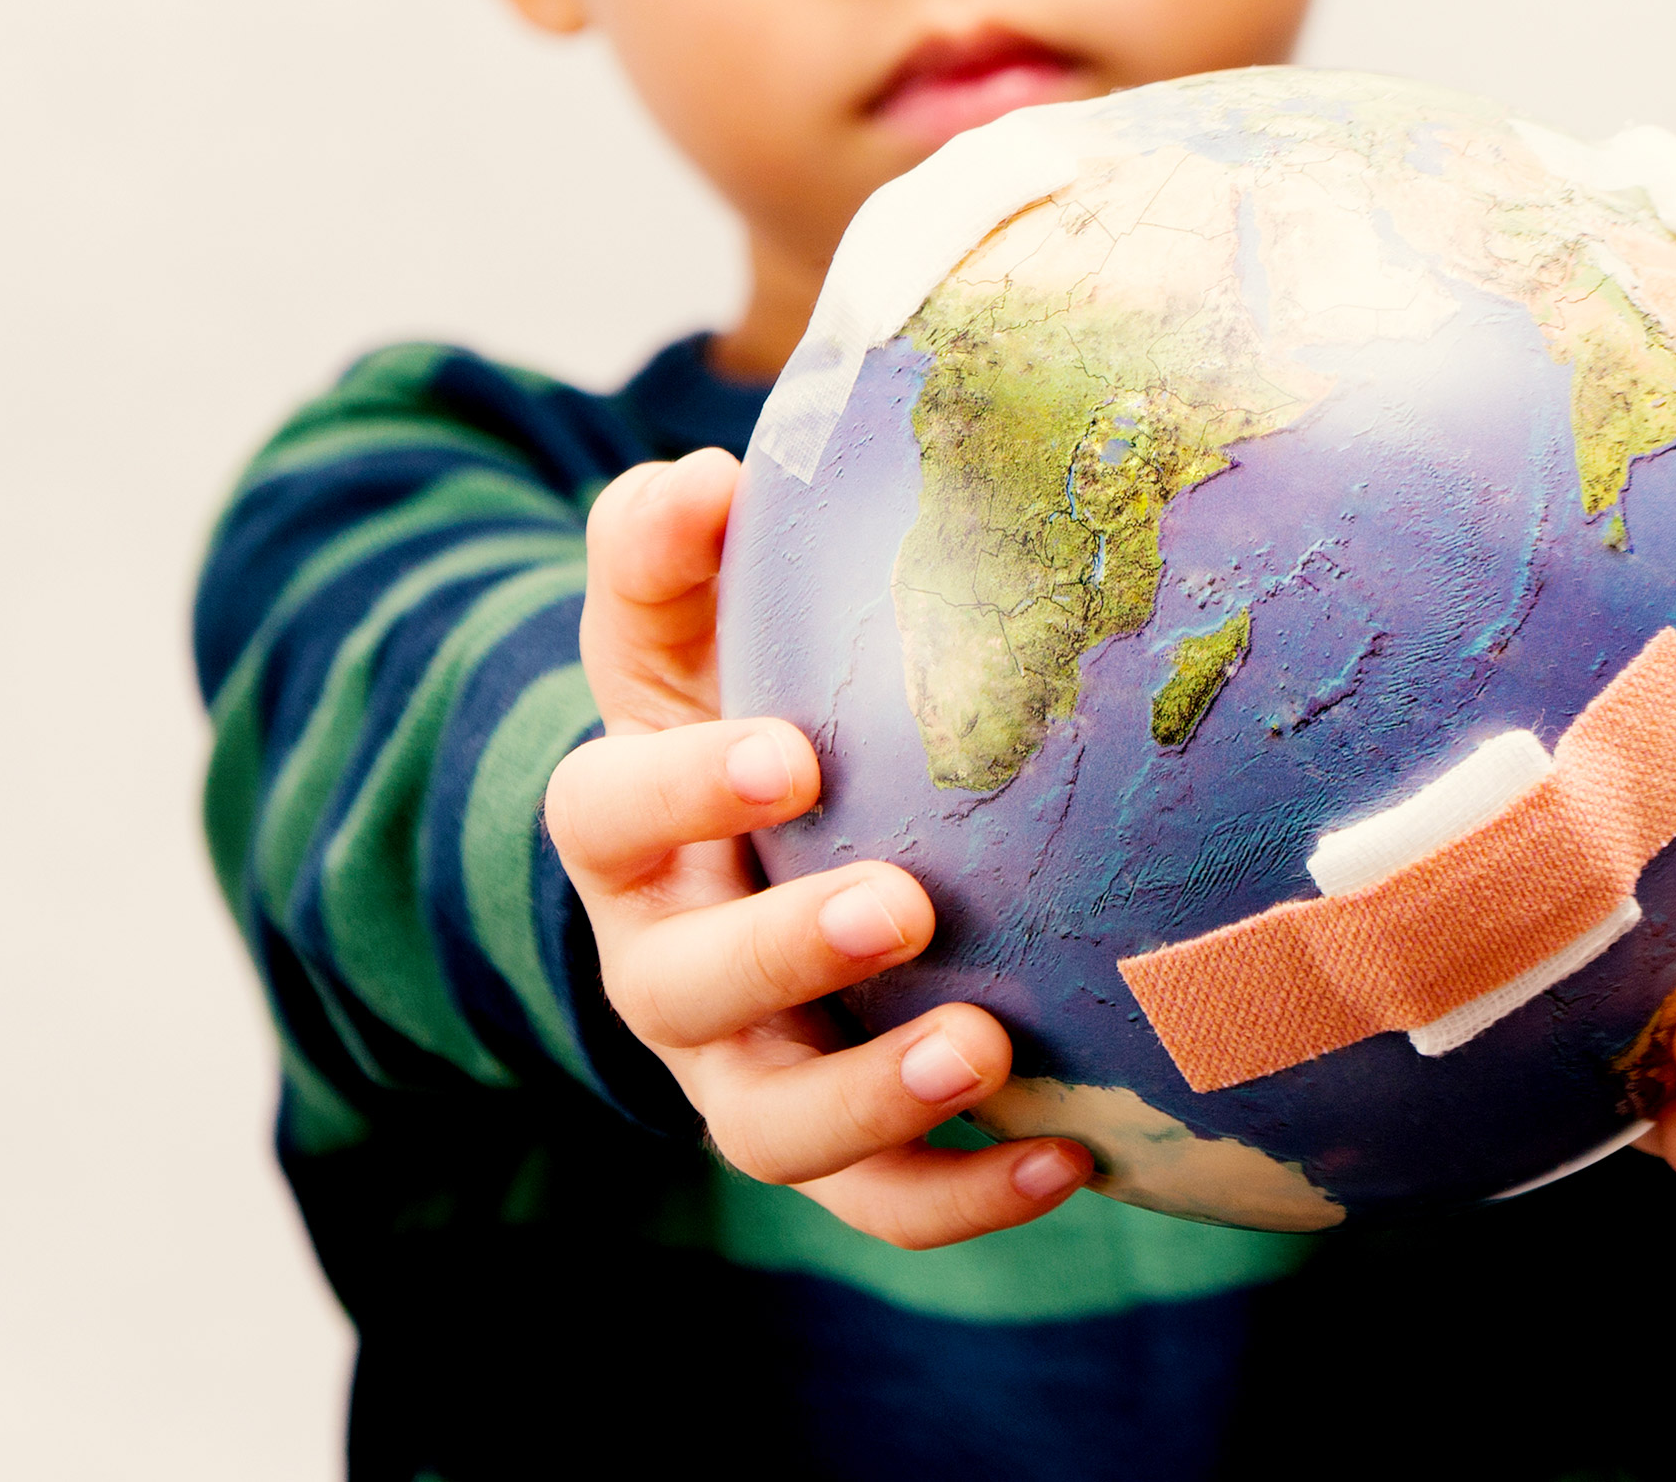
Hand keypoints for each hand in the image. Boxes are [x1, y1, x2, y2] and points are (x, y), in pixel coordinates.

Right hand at [544, 450, 1092, 1247]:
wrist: (758, 849)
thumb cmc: (740, 714)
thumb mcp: (688, 626)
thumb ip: (674, 546)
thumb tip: (702, 474)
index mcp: (625, 834)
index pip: (607, 813)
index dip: (685, 790)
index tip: (792, 753)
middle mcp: (662, 965)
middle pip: (681, 987)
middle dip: (784, 951)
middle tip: (902, 903)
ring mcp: (739, 1069)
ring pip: (770, 1125)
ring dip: (873, 1100)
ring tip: (987, 1049)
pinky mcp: (828, 1141)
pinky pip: (877, 1200)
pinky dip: (961, 1198)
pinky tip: (1068, 1163)